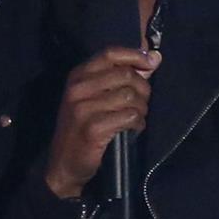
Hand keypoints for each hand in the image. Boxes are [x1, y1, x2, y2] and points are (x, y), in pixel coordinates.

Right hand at [46, 48, 157, 197]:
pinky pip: (130, 116)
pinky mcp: (93, 128)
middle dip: (143, 89)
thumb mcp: (93, 98)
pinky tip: (133, 129)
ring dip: (141, 109)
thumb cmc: (81, 129)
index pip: (110, 53)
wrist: (63, 165)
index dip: (135, 55)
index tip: (151, 63)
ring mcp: (83, 108)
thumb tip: (154, 58)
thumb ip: (121, 77)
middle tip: (142, 103)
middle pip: (126, 75)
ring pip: (131, 96)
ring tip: (136, 118)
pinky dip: (138, 123)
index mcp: (77, 76)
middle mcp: (78, 88)